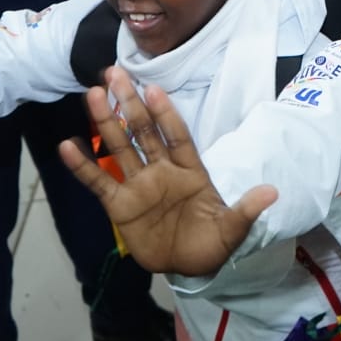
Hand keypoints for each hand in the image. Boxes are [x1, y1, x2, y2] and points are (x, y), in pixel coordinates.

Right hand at [58, 68, 276, 275]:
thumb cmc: (212, 241)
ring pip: (120, 148)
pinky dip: (83, 166)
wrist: (188, 267)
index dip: (166, 113)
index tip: (155, 89)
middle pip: (144, 131)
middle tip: (115, 73)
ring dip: (107, 122)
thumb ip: (246, 210)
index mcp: (189, 170)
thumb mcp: (232, 229)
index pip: (176, 136)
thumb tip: (273, 192)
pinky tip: (67, 145)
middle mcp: (161, 170)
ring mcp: (139, 185)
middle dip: (130, 103)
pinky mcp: (120, 206)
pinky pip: (99, 182)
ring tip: (93, 95)